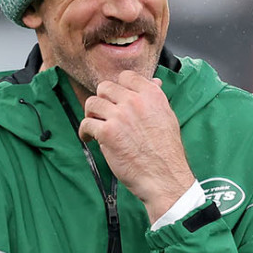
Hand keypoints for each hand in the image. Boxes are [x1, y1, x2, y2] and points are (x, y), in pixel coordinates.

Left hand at [77, 71, 193, 220]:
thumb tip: (154, 82)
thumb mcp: (168, 117)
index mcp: (151, 95)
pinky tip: (90, 139)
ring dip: (91, 114)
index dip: (118, 87)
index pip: (126, 76)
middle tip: (103, 113)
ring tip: (95, 126)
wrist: (164, 176)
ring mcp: (119, 116)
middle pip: (105, 87)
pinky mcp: (107, 133)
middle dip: (102, 100)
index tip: (115, 98)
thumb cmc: (166, 151)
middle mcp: (134, 101)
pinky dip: (85, 132)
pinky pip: (86, 123)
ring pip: (92, 103)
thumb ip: (156, 99)